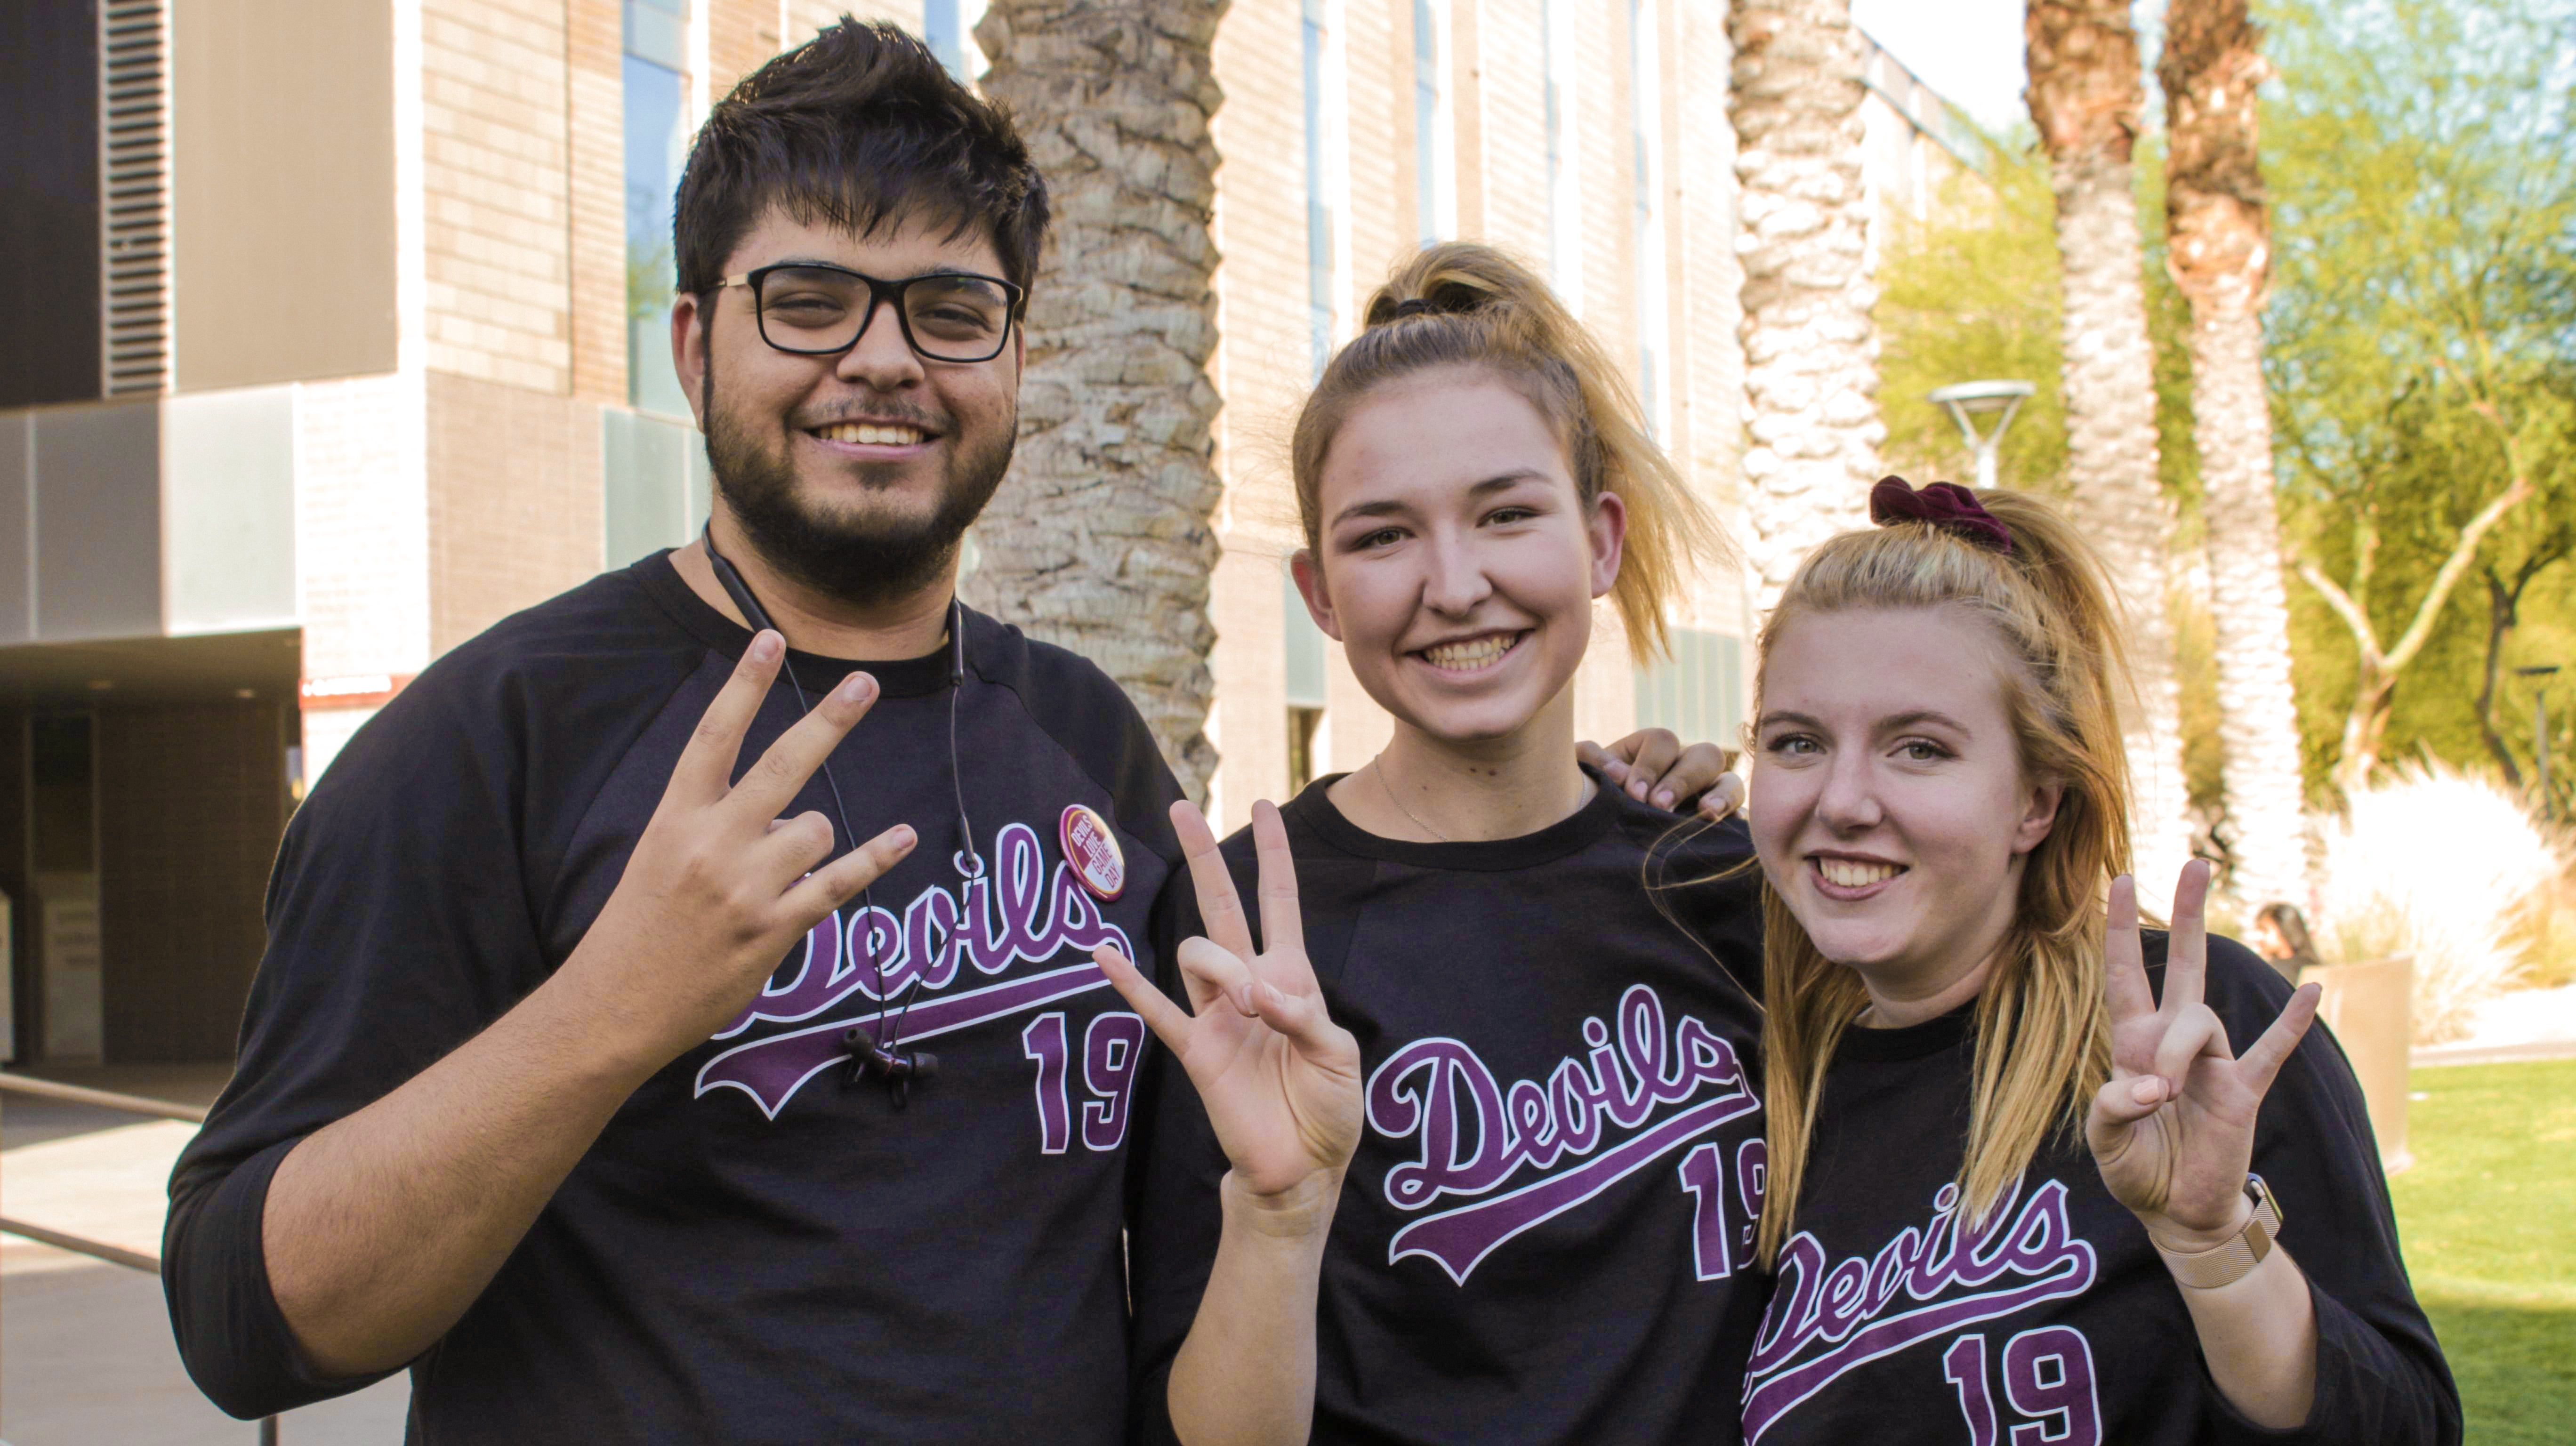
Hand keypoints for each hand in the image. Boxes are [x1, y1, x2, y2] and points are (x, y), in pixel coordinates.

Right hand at [561, 631, 918, 1064]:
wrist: (615, 1003)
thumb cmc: (640, 926)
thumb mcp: (658, 855)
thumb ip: (710, 820)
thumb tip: (776, 806)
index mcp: (676, 817)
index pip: (713, 736)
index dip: (743, 685)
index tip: (768, 638)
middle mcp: (712, 843)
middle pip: (782, 765)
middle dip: (828, 721)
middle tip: (864, 683)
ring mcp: (746, 886)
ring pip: (814, 830)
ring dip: (809, 843)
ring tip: (774, 874)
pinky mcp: (774, 928)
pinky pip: (840, 882)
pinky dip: (875, 859)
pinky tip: (902, 837)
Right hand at [1097, 800, 1362, 1205]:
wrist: (1301, 1167)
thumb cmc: (1329, 1109)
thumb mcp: (1339, 1056)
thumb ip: (1304, 1015)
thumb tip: (1259, 993)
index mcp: (1292, 977)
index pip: (1279, 901)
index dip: (1274, 854)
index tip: (1266, 804)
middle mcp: (1249, 984)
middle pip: (1223, 905)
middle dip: (1204, 855)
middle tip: (1181, 807)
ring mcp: (1216, 1014)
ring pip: (1197, 954)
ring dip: (1220, 965)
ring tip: (1251, 1006)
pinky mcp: (1194, 1050)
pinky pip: (1156, 1009)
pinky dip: (1129, 983)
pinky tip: (1103, 955)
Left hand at [1579, 729, 1744, 821]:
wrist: (1598, 836)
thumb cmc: (1590, 797)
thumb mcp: (1583, 775)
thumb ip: (1591, 762)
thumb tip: (1618, 772)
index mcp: (1652, 749)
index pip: (1663, 741)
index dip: (1650, 765)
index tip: (1633, 793)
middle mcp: (1685, 765)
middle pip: (1705, 755)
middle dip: (1682, 780)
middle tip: (1659, 807)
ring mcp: (1707, 793)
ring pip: (1730, 782)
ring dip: (1722, 795)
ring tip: (1707, 814)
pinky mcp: (1718, 823)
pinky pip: (1739, 818)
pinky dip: (1736, 824)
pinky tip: (1726, 836)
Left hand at [2087, 860, 2321, 1246]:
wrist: (2178, 1213)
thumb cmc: (2137, 1170)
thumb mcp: (2106, 1142)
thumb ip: (2112, 1109)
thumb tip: (2151, 1087)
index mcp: (2132, 1045)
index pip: (2126, 974)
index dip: (2123, 929)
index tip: (2121, 879)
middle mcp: (2173, 1041)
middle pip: (2184, 963)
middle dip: (2188, 913)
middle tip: (2195, 861)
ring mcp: (2213, 1062)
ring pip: (2199, 1019)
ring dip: (2176, 1053)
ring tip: (2163, 1097)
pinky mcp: (2244, 1090)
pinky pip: (2271, 1049)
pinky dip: (2291, 1022)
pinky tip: (2311, 989)